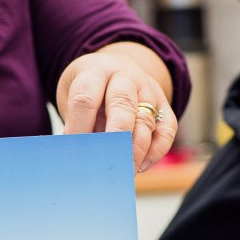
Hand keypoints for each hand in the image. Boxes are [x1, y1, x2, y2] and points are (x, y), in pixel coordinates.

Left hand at [56, 45, 176, 170]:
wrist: (114, 67)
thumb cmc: (89, 87)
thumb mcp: (72, 94)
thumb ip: (76, 120)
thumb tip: (80, 155)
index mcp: (96, 72)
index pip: (86, 99)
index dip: (79, 128)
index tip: (75, 152)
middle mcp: (125, 77)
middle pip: (122, 106)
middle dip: (113, 138)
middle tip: (106, 164)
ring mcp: (148, 90)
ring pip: (146, 120)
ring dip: (135, 151)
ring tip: (123, 172)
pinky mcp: (164, 105)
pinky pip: (167, 130)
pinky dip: (155, 152)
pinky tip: (140, 166)